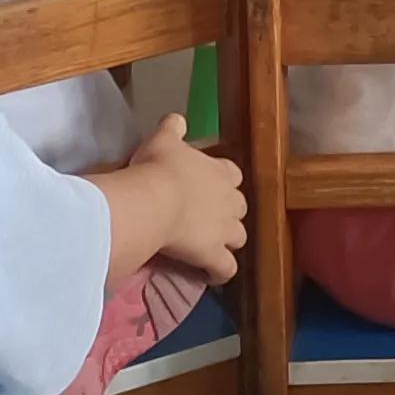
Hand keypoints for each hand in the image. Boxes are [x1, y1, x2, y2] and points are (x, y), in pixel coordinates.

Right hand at [122, 115, 245, 280]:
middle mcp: (230, 200)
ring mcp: (225, 229)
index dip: (223, 181)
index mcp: (220, 171)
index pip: (233, 174)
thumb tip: (177, 119)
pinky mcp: (214, 254)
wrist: (154, 201)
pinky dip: (221, 272)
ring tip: (210, 246)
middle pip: (240, 207)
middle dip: (229, 212)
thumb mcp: (163, 140)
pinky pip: (226, 269)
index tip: (209, 186)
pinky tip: (211, 275)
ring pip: (239, 237)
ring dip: (228, 241)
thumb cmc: (157, 168)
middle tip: (208, 217)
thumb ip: (173, 128)